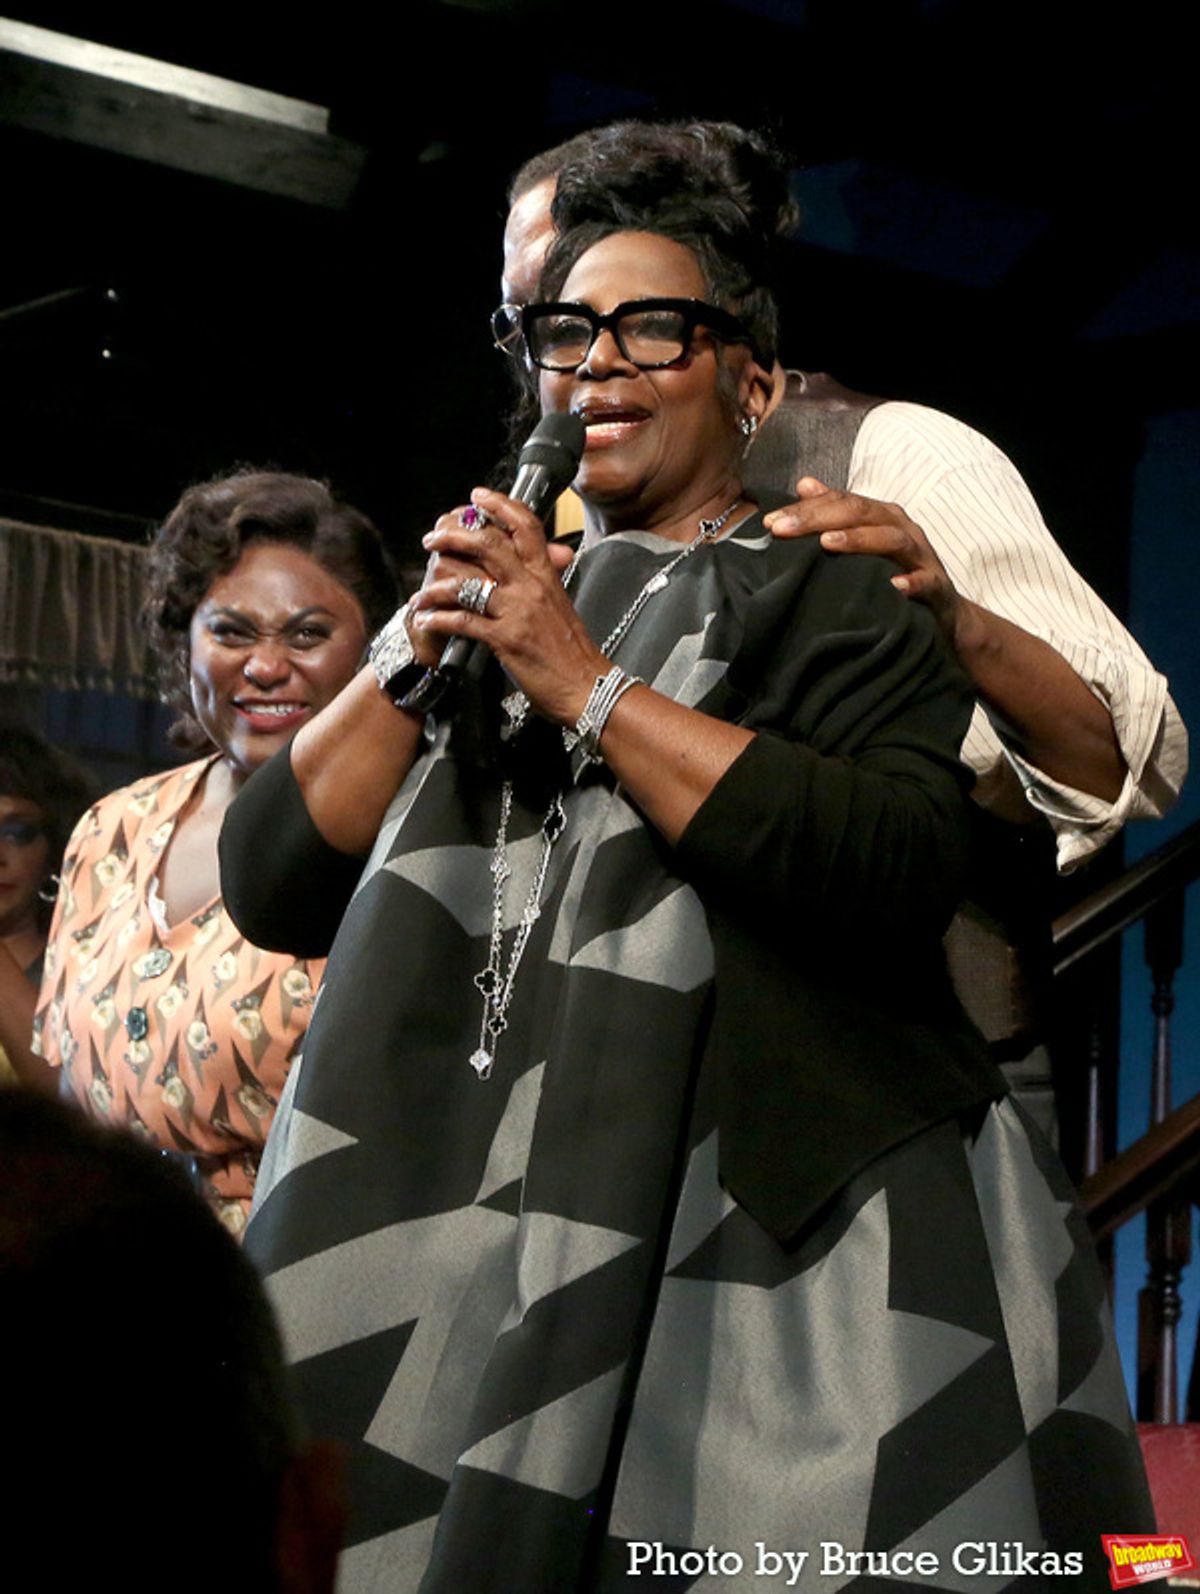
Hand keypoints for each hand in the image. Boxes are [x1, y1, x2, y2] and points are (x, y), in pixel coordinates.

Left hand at [410, 487, 605, 723]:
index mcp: (546, 575)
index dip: (499, 505)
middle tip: (433, 538)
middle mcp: (531, 586)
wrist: (587, 686)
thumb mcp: (561, 604)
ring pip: (468, 583)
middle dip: (453, 535)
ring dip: (436, 585)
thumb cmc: (573, 651)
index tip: (477, 496)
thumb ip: (547, 578)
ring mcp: (517, 612)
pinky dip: (438, 619)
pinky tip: (427, 620)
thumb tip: (550, 556)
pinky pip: (463, 621)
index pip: (525, 525)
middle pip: (489, 544)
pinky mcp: (505, 639)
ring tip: (420, 592)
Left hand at [764, 477, 960, 641]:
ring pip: (891, 539)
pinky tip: (894, 586)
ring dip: (859, 540)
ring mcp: (921, 555)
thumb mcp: (865, 542)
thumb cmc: (895, 574)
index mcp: (880, 517)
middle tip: (782, 529)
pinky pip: (926, 581)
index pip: (840, 502)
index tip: (770, 522)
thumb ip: (836, 514)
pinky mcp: (937, 586)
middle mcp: (901, 528)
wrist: (944, 614)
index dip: (805, 508)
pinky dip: (911, 583)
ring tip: (826, 545)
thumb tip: (804, 484)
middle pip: (860, 513)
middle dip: (819, 518)